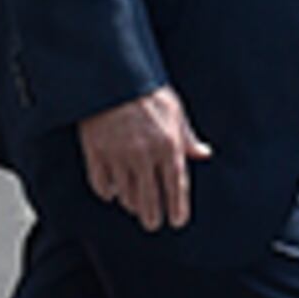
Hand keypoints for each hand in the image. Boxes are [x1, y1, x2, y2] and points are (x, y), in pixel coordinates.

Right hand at [79, 88, 210, 231]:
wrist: (111, 74)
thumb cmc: (146, 90)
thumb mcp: (175, 110)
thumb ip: (187, 137)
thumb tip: (203, 154)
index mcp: (168, 145)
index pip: (176, 188)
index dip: (177, 210)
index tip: (177, 222)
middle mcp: (144, 155)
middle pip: (149, 200)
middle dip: (152, 217)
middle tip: (153, 223)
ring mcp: (118, 156)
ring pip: (125, 196)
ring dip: (131, 204)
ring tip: (134, 205)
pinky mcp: (95, 153)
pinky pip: (101, 185)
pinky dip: (107, 192)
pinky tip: (112, 191)